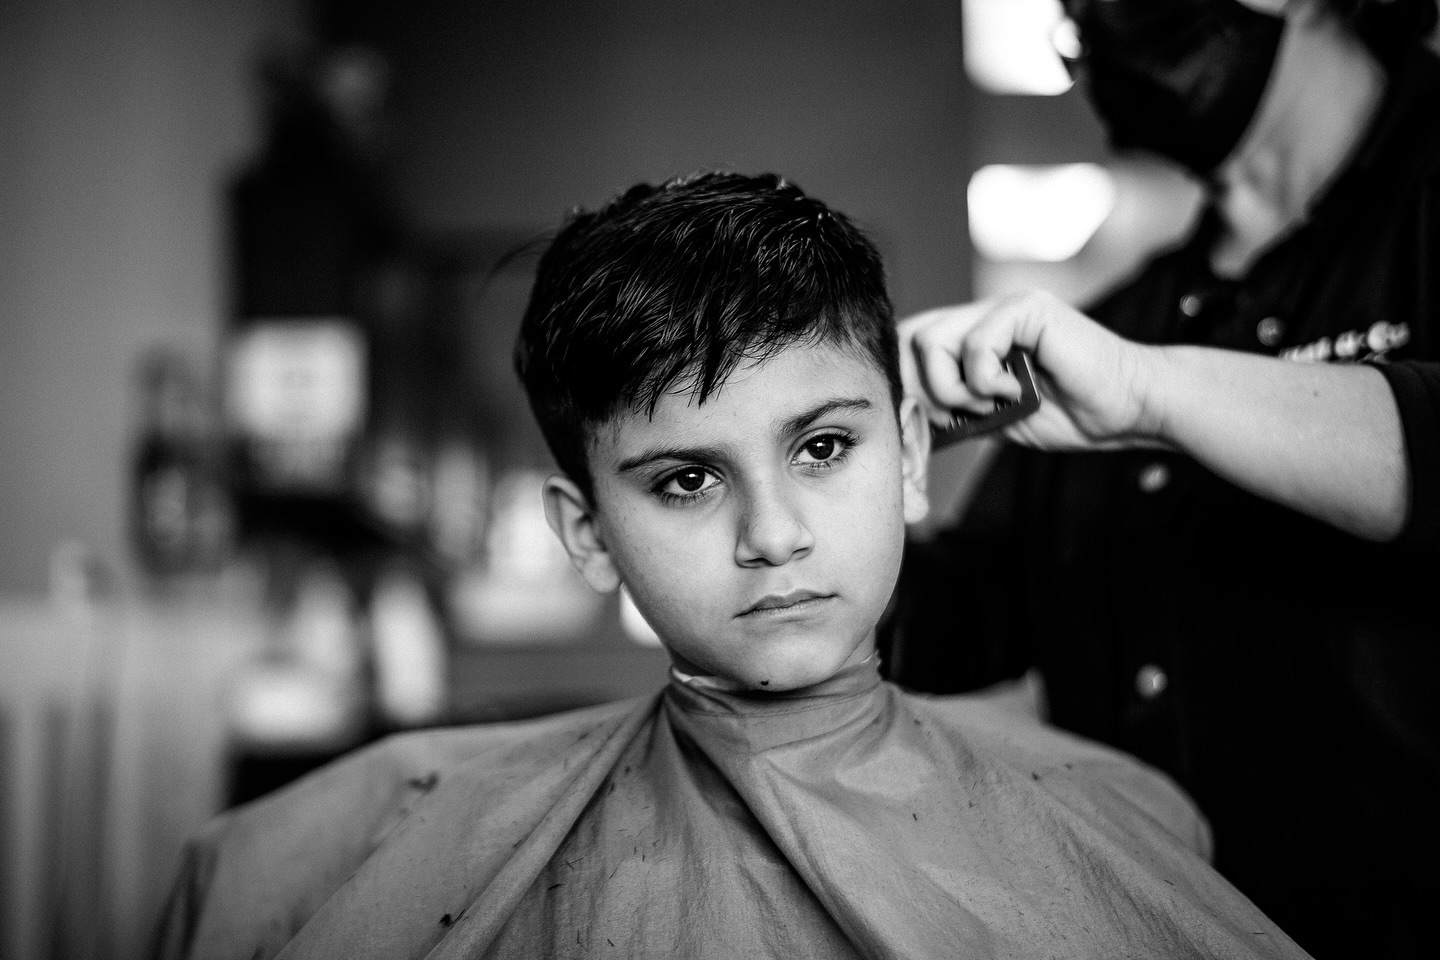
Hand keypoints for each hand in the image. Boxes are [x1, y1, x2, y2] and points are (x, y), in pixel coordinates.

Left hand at [900, 291, 1159, 450]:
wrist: (1127, 408)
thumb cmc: (1070, 414)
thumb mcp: (993, 417)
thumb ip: (953, 407)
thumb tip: (904, 416)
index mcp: (972, 336)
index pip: (907, 343)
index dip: (903, 383)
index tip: (920, 425)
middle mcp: (983, 315)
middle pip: (909, 339)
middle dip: (921, 391)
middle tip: (957, 418)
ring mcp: (1004, 308)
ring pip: (933, 340)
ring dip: (952, 388)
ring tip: (989, 406)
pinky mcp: (1026, 309)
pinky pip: (975, 343)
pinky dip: (985, 380)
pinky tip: (1016, 393)